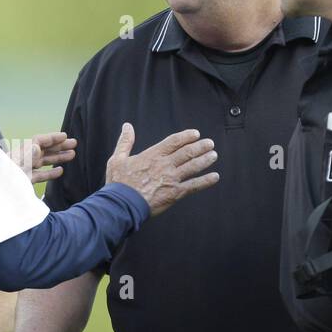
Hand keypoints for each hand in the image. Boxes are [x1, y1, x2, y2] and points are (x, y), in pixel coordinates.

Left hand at [5, 132, 76, 183]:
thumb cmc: (5, 173)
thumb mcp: (17, 162)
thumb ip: (29, 153)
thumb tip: (37, 146)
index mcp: (23, 151)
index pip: (40, 140)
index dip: (53, 138)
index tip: (66, 136)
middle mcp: (24, 158)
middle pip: (44, 149)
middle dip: (59, 146)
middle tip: (75, 144)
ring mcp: (25, 169)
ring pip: (44, 162)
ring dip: (58, 158)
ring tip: (72, 155)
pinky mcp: (25, 181)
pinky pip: (40, 175)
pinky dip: (50, 173)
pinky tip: (60, 171)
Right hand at [104, 123, 218, 216]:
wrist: (122, 204)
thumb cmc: (118, 183)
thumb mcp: (117, 159)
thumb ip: (125, 142)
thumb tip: (127, 126)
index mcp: (152, 155)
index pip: (174, 141)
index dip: (186, 136)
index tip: (196, 134)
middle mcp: (165, 165)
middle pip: (187, 152)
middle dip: (201, 147)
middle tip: (210, 144)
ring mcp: (171, 179)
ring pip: (193, 166)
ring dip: (205, 160)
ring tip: (214, 155)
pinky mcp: (175, 194)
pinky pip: (194, 186)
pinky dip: (206, 181)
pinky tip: (215, 177)